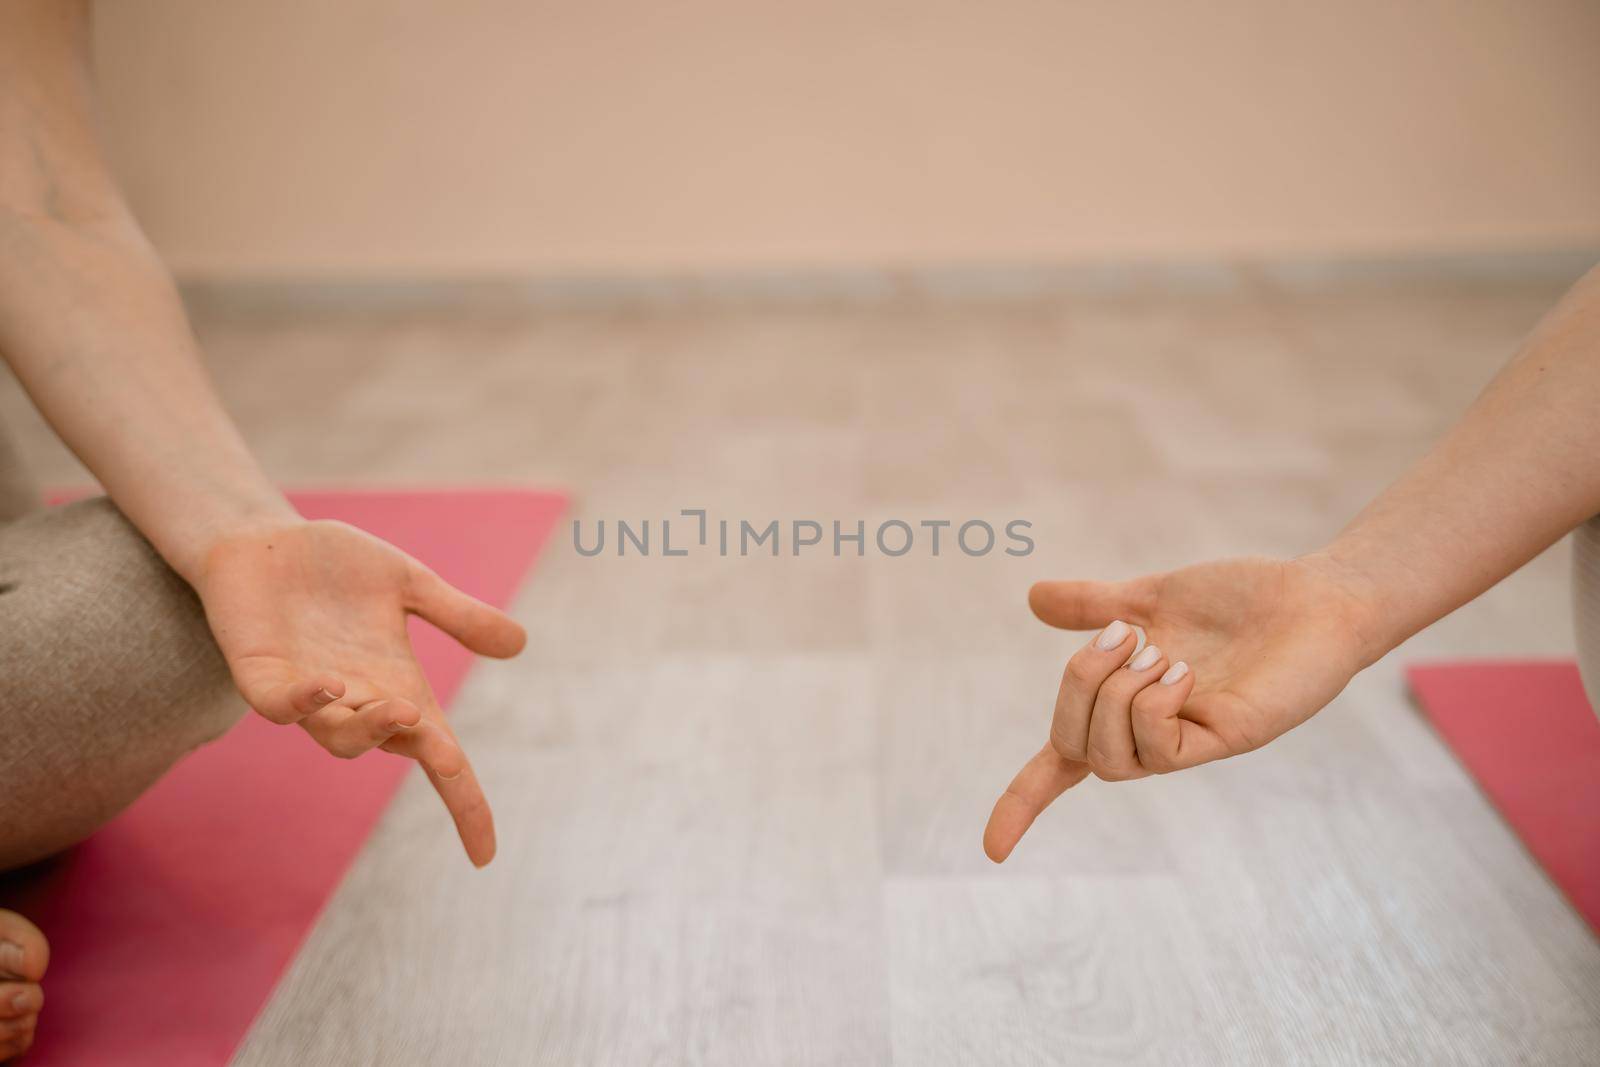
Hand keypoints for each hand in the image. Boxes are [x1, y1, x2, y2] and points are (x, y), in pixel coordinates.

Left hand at [193, 518, 525, 866]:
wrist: (261, 537)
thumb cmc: (334, 566)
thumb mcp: (410, 584)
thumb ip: (458, 616)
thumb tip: (520, 644)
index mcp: (397, 686)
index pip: (440, 756)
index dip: (463, 806)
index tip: (485, 855)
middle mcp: (355, 698)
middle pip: (394, 746)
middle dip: (418, 748)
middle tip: (440, 743)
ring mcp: (306, 691)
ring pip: (340, 738)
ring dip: (371, 729)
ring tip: (399, 707)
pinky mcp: (260, 673)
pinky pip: (278, 706)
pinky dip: (304, 703)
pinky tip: (329, 685)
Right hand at [983, 555, 1377, 861]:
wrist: (1313, 596)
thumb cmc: (1240, 601)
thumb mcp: (1150, 597)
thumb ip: (1092, 605)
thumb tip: (1034, 599)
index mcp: (1127, 710)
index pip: (1062, 768)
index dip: (1021, 806)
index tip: (991, 852)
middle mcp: (1153, 737)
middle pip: (1073, 746)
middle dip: (1075, 685)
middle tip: (1122, 633)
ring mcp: (1189, 743)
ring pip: (1110, 756)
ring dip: (1114, 693)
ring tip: (1158, 650)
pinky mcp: (1227, 740)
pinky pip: (1161, 748)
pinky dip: (1154, 705)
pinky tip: (1182, 672)